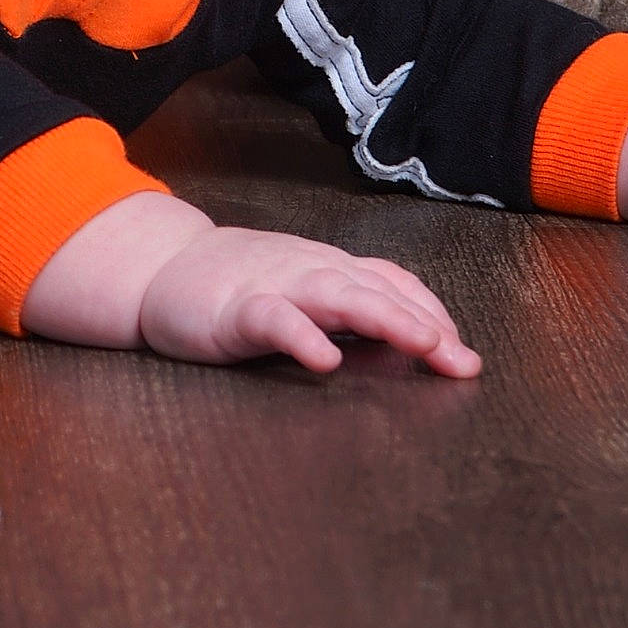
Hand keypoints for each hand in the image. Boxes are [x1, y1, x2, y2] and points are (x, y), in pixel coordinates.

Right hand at [138, 225, 481, 375]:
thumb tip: (419, 341)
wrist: (162, 267)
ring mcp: (274, 286)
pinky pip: (273, 319)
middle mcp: (310, 272)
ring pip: (335, 294)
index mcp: (328, 269)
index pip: (391, 282)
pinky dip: (301, 337)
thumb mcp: (303, 288)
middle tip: (462, 360)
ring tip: (421, 343)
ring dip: (383, 315)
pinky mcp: (235, 309)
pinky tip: (325, 360)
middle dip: (423, 322)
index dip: (432, 314)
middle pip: (376, 289)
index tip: (465, 355)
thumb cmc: (239, 284)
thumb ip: (350, 306)